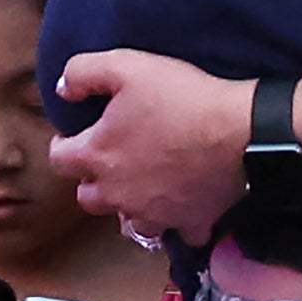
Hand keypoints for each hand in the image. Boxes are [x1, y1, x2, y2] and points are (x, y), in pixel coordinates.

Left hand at [45, 49, 252, 241]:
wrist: (242, 131)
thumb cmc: (183, 98)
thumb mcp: (127, 66)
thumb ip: (83, 73)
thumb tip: (62, 88)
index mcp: (98, 156)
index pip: (60, 160)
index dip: (63, 147)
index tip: (74, 137)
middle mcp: (118, 193)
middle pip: (88, 198)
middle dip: (93, 181)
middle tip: (109, 162)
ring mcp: (154, 213)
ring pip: (128, 223)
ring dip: (130, 207)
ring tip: (141, 189)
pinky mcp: (188, 222)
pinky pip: (179, 234)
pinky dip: (178, 224)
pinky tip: (184, 208)